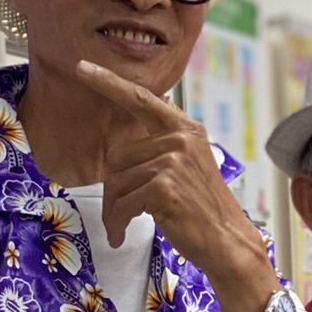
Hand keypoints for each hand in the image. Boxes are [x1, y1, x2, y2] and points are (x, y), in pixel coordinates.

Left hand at [77, 59, 274, 311]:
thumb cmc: (205, 212)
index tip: (81, 67)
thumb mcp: (189, 169)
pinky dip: (117, 223)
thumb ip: (161, 150)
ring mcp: (174, 162)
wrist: (230, 244)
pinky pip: (123, 203)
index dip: (108, 82)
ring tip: (121, 227)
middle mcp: (181, 139)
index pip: (140, 99)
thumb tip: (117, 155)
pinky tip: (121, 235)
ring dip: (113, 211)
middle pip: (118, 156)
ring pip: (117, 182)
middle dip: (112, 190)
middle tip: (118, 214)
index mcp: (186, 129)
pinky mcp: (164, 187)